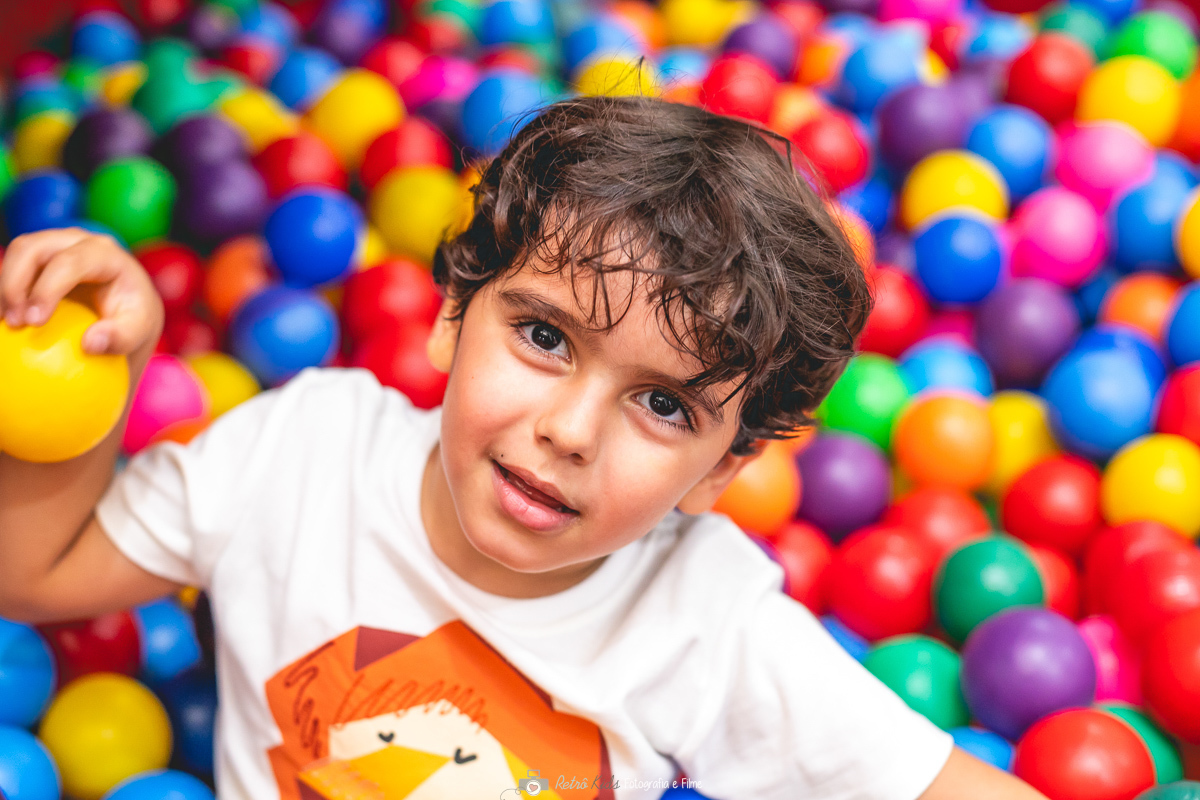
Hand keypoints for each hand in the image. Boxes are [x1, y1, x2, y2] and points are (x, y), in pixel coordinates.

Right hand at [0, 228, 163, 355]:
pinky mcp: (39, 257)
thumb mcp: (139, 331)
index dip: (47, 289)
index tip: (34, 322)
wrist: (126, 309)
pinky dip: (5, 291)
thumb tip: (91, 342)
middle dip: (15, 283)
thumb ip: (122, 337)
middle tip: (14, 322)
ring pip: (17, 254)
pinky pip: (13, 268)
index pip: (70, 262)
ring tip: (7, 322)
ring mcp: (55, 244)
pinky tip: (5, 319)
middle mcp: (77, 241)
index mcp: (105, 253)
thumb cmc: (134, 319)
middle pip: (33, 248)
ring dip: (5, 287)